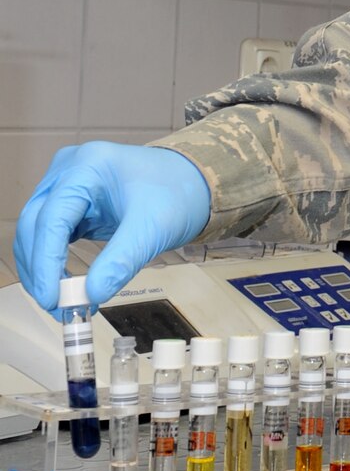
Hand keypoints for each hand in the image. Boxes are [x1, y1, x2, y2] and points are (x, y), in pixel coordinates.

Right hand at [14, 142, 211, 311]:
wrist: (193, 183)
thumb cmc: (177, 192)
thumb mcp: (152, 228)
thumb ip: (121, 261)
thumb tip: (92, 294)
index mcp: (89, 165)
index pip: (52, 217)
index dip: (45, 261)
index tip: (51, 297)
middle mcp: (70, 169)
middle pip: (35, 223)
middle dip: (39, 268)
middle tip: (54, 305)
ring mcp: (67, 183)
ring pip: (36, 230)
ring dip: (41, 267)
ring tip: (59, 301)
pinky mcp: (72, 202)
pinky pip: (50, 233)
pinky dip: (51, 260)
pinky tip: (62, 285)